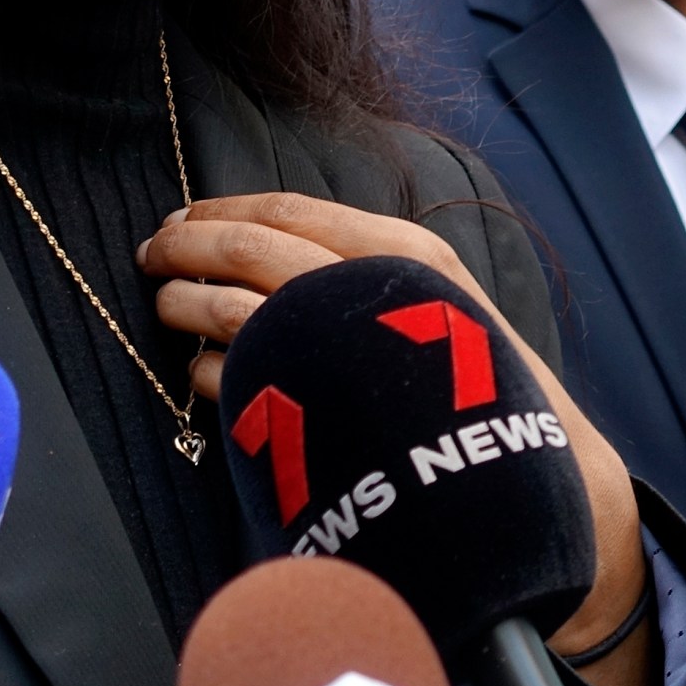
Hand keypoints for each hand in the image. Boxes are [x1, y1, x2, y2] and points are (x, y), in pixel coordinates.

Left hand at [137, 195, 653, 685]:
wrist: (532, 477)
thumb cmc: (476, 385)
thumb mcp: (432, 303)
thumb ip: (364, 272)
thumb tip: (272, 244)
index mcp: (401, 250)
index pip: (287, 208)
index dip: (222, 208)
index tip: (183, 216)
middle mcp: (372, 288)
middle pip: (248, 248)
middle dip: (187, 246)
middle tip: (152, 254)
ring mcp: (344, 351)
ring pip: (233, 308)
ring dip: (183, 304)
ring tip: (165, 306)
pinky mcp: (321, 415)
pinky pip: (239, 380)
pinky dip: (208, 372)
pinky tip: (202, 374)